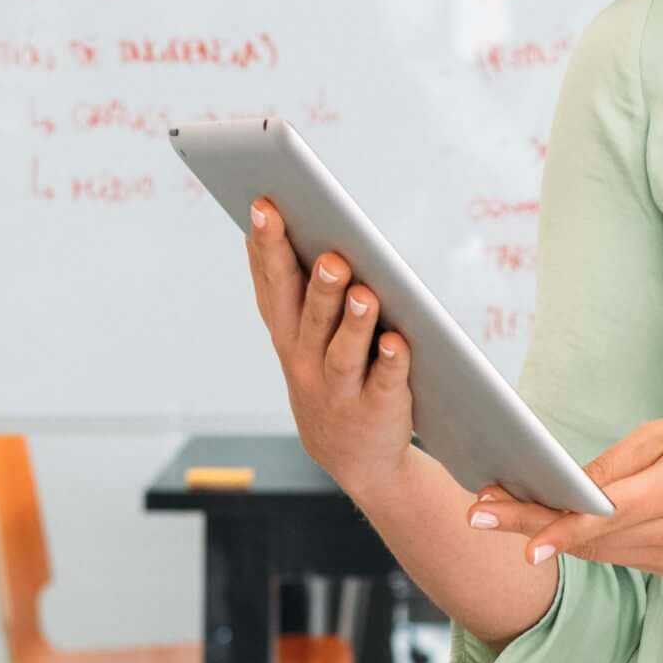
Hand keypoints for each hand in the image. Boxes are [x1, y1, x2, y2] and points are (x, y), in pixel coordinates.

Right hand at [243, 200, 413, 498]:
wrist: (354, 457)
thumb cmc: (331, 375)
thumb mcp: (303, 336)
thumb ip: (297, 287)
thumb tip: (287, 221)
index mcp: (288, 334)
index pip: (273, 286)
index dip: (266, 248)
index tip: (264, 205)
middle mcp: (306, 360)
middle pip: (309, 315)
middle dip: (316, 284)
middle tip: (329, 254)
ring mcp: (339, 388)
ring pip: (344, 351)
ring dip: (354, 322)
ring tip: (365, 292)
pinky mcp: (376, 409)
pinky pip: (384, 383)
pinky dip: (390, 363)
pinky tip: (397, 342)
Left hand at [468, 415, 662, 573]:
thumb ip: (618, 463)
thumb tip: (568, 485)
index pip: (604, 515)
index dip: (555, 528)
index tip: (514, 533)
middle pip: (590, 537)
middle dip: (531, 524)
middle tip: (479, 511)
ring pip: (598, 550)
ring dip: (551, 533)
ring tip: (503, 510)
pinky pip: (619, 554)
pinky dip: (585, 539)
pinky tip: (554, 524)